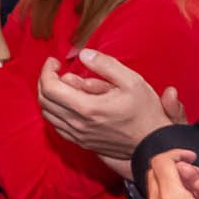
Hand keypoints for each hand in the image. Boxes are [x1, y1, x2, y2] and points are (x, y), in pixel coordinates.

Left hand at [38, 43, 181, 162]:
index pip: (50, 87)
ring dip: (50, 97)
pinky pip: (57, 126)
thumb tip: (84, 54)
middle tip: (56, 71)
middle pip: (44, 100)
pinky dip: (56, 112)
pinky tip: (68, 104)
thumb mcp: (132, 81)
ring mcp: (78, 135)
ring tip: (64, 86)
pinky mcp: (82, 143)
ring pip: (48, 114)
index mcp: (87, 107)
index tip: (55, 62)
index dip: (47, 71)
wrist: (154, 144)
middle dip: (46, 81)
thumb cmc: (146, 112)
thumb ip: (105, 65)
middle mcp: (78, 123)